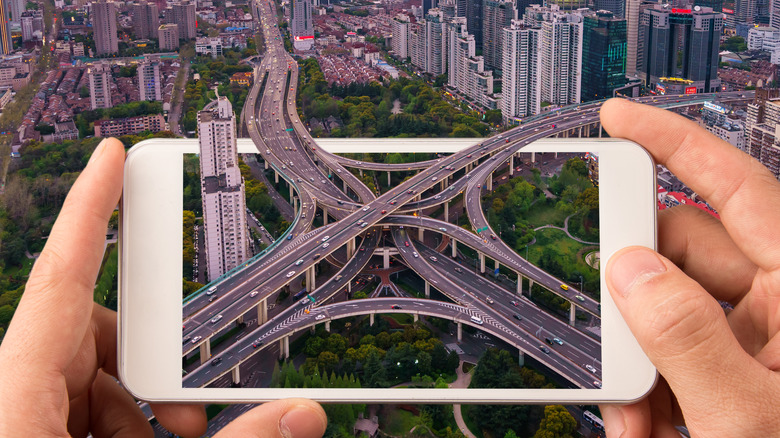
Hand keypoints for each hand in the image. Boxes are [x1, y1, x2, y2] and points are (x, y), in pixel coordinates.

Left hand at [0, 138, 327, 437]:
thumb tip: (302, 414)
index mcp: (15, 398)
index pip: (60, 278)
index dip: (89, 209)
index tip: (109, 155)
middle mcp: (11, 398)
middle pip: (85, 332)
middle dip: (151, 356)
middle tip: (190, 401)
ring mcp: (18, 418)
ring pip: (86, 375)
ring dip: (141, 402)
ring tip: (181, 437)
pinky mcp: (27, 434)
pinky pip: (78, 408)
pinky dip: (122, 421)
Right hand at [598, 99, 779, 435]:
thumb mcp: (747, 417)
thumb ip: (688, 339)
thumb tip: (631, 271)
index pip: (738, 188)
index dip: (677, 144)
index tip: (619, 119)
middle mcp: (778, 306)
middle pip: (680, 256)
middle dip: (632, 295)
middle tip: (608, 325)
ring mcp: (749, 341)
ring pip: (661, 314)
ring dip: (633, 363)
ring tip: (634, 419)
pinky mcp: (723, 373)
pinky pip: (665, 357)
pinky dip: (642, 391)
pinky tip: (642, 428)